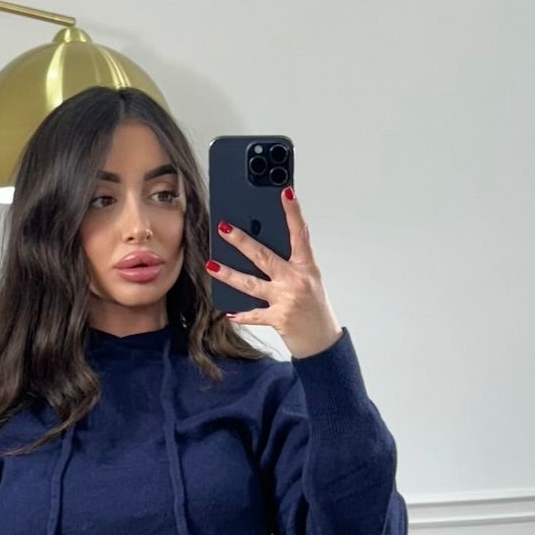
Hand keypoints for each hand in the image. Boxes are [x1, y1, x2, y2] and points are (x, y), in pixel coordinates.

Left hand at [206, 186, 342, 358]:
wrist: (322, 341)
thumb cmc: (315, 308)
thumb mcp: (309, 280)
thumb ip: (290, 264)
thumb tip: (263, 248)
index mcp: (306, 266)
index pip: (300, 233)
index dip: (293, 212)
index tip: (285, 192)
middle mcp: (295, 280)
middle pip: (264, 256)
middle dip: (241, 241)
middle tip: (224, 228)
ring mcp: (286, 299)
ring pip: (251, 283)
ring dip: (229, 274)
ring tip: (212, 265)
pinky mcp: (278, 318)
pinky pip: (254, 314)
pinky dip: (241, 314)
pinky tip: (228, 311)